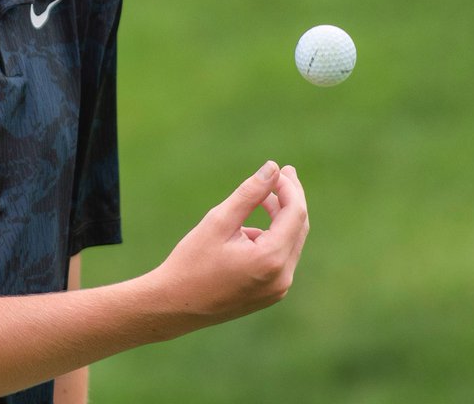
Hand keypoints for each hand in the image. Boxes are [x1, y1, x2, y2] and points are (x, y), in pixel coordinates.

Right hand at [152, 161, 308, 328]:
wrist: (174, 305)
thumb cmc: (192, 261)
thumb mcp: (219, 220)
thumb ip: (250, 193)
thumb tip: (273, 167)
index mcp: (271, 259)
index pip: (295, 213)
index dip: (289, 188)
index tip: (277, 169)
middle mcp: (282, 278)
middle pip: (298, 227)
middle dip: (290, 199)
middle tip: (279, 174)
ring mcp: (278, 290)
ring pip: (290, 242)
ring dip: (281, 218)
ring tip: (262, 198)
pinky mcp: (270, 294)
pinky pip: (281, 258)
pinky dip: (273, 237)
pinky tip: (249, 230)